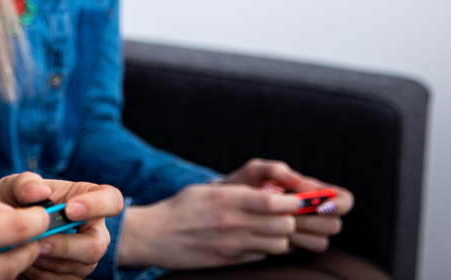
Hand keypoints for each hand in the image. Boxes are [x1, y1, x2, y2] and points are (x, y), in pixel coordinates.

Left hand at [0, 172, 122, 279]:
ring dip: (45, 260)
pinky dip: (38, 273)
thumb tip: (39, 192)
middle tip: (37, 242)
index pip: (112, 200)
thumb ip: (24, 184)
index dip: (97, 206)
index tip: (69, 209)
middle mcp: (94, 231)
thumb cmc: (13, 203)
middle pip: (95, 246)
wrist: (1, 230)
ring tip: (21, 247)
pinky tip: (23, 260)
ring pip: (75, 268)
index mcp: (89, 198)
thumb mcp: (13, 187)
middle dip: (63, 246)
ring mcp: (85, 258)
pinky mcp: (72, 276)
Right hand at [117, 182, 299, 269]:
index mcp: (227, 199)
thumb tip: (267, 194)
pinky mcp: (230, 260)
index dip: (291, 202)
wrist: (154, 235)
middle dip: (290, 219)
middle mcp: (233, 223)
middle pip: (282, 225)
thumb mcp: (208, 192)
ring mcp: (233, 245)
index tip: (296, 199)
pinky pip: (262, 256)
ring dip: (281, 236)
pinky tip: (257, 241)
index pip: (273, 202)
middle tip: (287, 214)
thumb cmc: (181, 208)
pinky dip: (266, 249)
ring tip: (272, 228)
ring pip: (278, 244)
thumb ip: (237, 193)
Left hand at [222, 158, 353, 252]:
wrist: (226, 205)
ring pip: (321, 242)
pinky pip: (302, 251)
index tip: (320, 205)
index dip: (339, 203)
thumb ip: (273, 169)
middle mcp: (312, 213)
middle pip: (335, 225)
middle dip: (315, 222)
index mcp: (311, 191)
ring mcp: (303, 231)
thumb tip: (296, 178)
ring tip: (281, 223)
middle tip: (292, 214)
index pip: (343, 199)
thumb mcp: (254, 171)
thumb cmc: (243, 183)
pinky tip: (273, 233)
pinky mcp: (291, 245)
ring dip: (303, 234)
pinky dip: (292, 243)